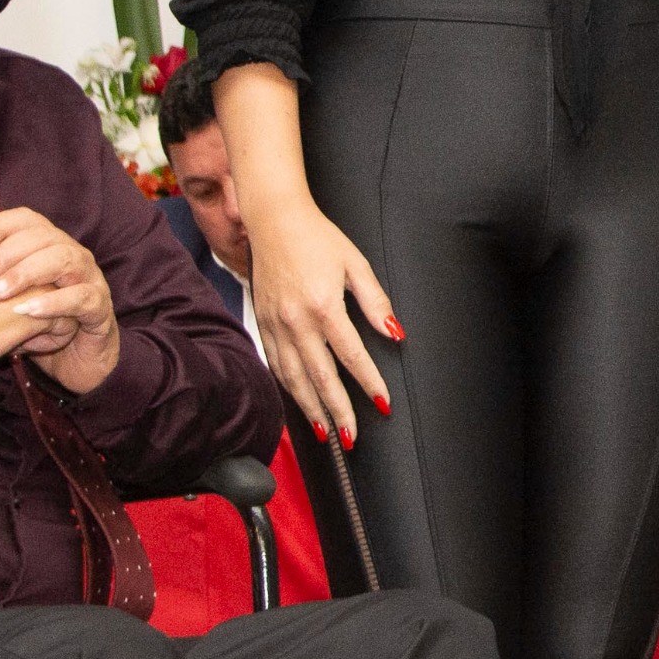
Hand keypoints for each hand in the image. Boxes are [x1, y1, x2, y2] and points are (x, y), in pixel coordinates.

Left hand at [0, 208, 118, 393]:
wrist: (76, 360)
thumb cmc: (38, 324)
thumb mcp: (12, 299)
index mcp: (51, 246)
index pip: (27, 220)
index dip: (0, 227)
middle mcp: (73, 256)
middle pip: (44, 237)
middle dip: (7, 254)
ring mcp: (91, 279)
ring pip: (65, 260)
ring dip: (29, 272)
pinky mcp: (100, 307)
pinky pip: (81, 297)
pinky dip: (53, 302)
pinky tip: (27, 310)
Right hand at [242, 195, 397, 441]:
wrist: (274, 220)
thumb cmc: (317, 238)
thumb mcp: (356, 264)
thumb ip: (375, 301)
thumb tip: (395, 332)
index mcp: (324, 306)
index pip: (352, 356)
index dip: (370, 383)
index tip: (383, 404)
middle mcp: (297, 321)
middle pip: (321, 377)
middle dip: (338, 411)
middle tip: (351, 438)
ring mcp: (276, 325)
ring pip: (294, 378)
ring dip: (312, 408)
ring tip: (326, 432)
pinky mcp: (263, 323)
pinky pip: (276, 364)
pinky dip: (289, 387)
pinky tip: (301, 401)